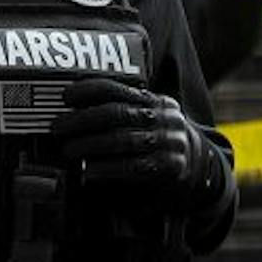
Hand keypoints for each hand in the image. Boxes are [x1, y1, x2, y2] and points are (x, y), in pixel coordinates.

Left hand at [52, 76, 231, 214]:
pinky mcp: (170, 168)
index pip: (119, 88)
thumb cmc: (162, 146)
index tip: (65, 96)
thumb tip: (76, 112)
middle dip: (82, 119)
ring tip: (68, 150)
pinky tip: (88, 172)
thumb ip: (126, 114)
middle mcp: (165, 118)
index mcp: (157, 101)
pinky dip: (106, 169)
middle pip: (117, 114)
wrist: (203, 173)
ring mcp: (169, 143)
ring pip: (123, 140)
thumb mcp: (152, 122)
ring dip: (90, 145)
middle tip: (58, 127)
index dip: (89, 89)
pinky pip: (132, 167)